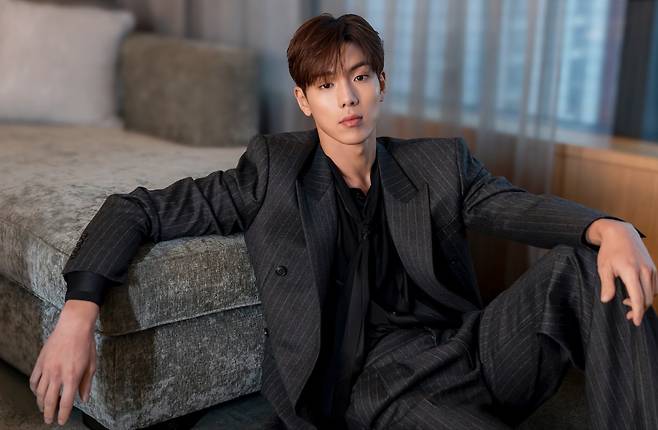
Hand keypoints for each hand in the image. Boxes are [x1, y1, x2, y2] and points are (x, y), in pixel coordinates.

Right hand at [29, 300, 98, 424]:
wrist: (74, 326)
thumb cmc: (85, 344)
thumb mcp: (92, 365)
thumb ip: (86, 384)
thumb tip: (84, 398)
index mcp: (72, 377)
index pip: (66, 403)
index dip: (63, 415)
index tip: (61, 421)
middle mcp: (58, 375)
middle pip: (49, 401)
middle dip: (48, 414)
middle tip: (49, 420)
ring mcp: (47, 369)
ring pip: (39, 393)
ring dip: (40, 403)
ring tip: (43, 408)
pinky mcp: (40, 362)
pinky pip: (33, 380)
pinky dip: (33, 389)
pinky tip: (37, 392)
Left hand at [587, 219, 656, 325]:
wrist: (621, 233)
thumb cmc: (609, 251)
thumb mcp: (603, 268)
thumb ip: (606, 285)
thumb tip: (606, 300)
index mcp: (631, 272)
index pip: (638, 297)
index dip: (637, 312)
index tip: (636, 322)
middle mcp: (644, 271)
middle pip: (647, 298)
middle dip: (639, 310)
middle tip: (628, 316)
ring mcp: (651, 269)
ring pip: (652, 293)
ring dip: (643, 302)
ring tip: (627, 302)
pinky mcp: (653, 268)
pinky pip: (655, 286)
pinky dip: (647, 293)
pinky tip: (636, 293)